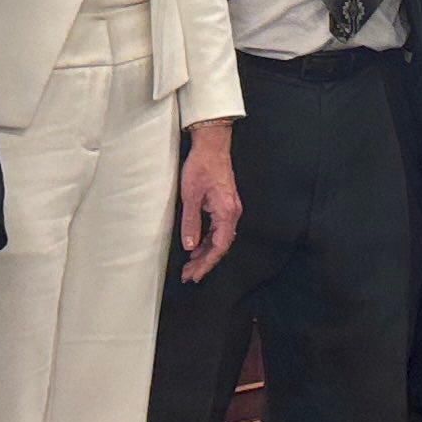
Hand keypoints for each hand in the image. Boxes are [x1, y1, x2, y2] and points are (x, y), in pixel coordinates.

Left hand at [175, 120, 239, 281]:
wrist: (212, 146)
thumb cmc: (201, 167)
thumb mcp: (191, 196)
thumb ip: (191, 222)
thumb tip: (190, 246)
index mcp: (226, 213)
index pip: (219, 246)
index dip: (207, 263)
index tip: (194, 275)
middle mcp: (232, 214)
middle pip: (221, 246)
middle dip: (205, 262)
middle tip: (188, 275)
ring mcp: (230, 209)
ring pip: (220, 239)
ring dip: (206, 253)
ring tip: (190, 265)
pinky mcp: (225, 205)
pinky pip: (219, 230)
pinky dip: (208, 241)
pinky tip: (197, 246)